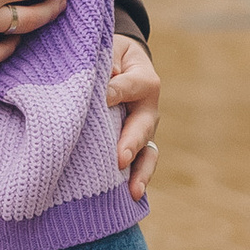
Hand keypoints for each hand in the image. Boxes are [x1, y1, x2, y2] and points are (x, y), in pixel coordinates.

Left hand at [108, 32, 159, 201]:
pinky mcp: (135, 146)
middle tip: (120, 159)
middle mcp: (148, 109)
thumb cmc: (111, 56)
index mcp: (143, 80)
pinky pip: (139, 166)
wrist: (122, 64)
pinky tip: (127, 200)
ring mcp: (143, 132)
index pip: (130, 86)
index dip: (116, 91)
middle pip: (143, 127)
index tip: (102, 97)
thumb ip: (105, 61)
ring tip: (134, 192)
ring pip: (147, 154)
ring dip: (140, 173)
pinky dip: (135, 181)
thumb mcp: (109, 49)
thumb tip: (102, 81)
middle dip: (131, 144)